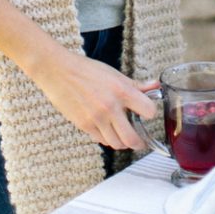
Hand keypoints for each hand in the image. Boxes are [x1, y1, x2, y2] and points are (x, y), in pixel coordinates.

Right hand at [30, 45, 156, 150]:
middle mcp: (111, 107)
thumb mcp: (114, 73)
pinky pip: (101, 140)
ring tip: (122, 136)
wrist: (59, 71)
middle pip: (132, 139)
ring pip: (116, 143)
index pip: (148, 110)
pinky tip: (106, 130)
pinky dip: (106, 138)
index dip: (150, 113)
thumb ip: (135, 84)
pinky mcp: (84, 125)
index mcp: (121, 90)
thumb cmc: (86, 70)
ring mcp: (97, 118)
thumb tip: (155, 86)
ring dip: (121, 142)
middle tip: (140, 142)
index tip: (147, 114)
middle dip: (139, 143)